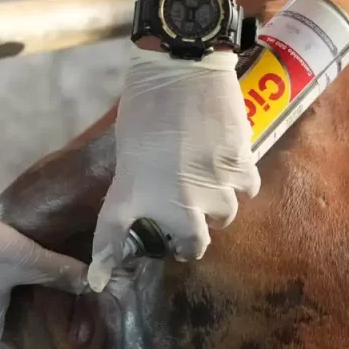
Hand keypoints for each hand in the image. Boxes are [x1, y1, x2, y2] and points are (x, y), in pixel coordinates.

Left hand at [87, 46, 260, 291]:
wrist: (182, 67)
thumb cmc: (146, 104)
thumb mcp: (128, 150)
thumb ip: (136, 184)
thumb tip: (151, 204)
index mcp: (133, 191)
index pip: (110, 237)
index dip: (105, 263)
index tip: (101, 281)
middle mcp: (172, 200)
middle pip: (191, 245)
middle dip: (189, 244)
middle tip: (185, 232)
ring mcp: (209, 186)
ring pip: (224, 217)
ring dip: (217, 210)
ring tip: (208, 189)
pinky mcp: (238, 166)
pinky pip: (247, 189)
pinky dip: (240, 184)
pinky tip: (230, 169)